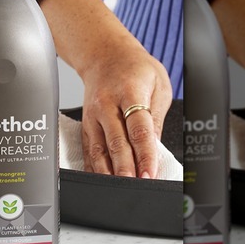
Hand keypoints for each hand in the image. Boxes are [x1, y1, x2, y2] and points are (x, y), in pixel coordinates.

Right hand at [37, 0, 172, 177]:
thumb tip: (154, 147)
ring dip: (108, 171)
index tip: (150, 173)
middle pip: (115, 142)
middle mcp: (106, 104)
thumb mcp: (159, 83)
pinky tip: (101, 179)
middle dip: (125, 168)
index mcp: (129, 91)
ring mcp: (92, 115)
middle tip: (134, 186)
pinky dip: (94, 167)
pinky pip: (88, 148)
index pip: (138, 129)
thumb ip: (157, 116)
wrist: (105, 54)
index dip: (144, 154)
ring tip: (118, 188)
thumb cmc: (135, 68)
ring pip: (98, 148)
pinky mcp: (85, 123)